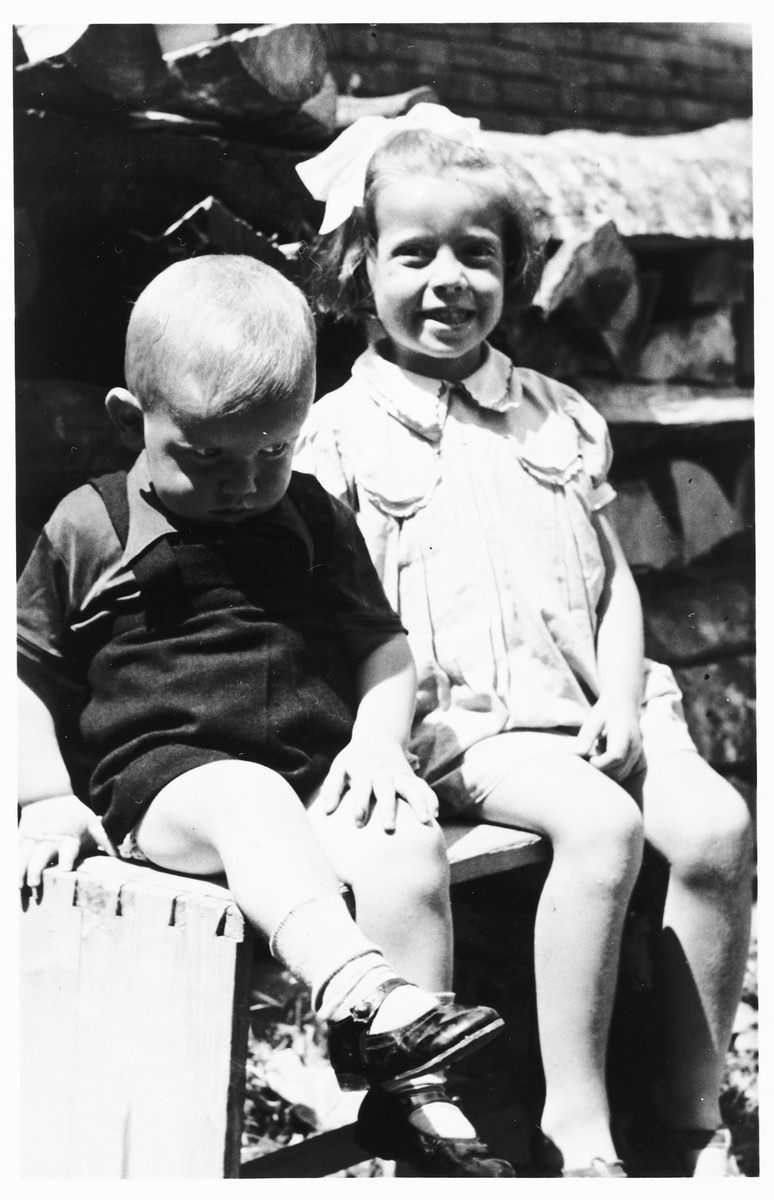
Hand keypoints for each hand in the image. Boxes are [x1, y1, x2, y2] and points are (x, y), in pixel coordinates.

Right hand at [18, 794, 115, 889]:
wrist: (49, 797)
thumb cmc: (75, 815)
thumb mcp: (92, 823)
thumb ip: (105, 838)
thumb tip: (120, 854)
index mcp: (68, 838)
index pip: (68, 848)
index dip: (66, 857)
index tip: (64, 868)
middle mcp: (49, 840)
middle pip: (41, 854)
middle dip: (37, 868)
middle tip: (35, 883)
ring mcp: (32, 840)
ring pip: (24, 855)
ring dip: (20, 870)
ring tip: (18, 886)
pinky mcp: (20, 840)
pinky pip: (13, 852)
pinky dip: (10, 864)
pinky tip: (7, 878)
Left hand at [319, 737, 438, 831]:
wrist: (378, 736)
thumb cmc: (354, 759)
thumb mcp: (339, 767)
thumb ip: (332, 788)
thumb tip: (326, 810)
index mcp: (363, 770)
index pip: (361, 786)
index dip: (360, 804)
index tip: (358, 822)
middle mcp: (383, 772)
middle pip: (386, 789)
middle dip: (388, 808)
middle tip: (388, 828)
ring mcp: (400, 773)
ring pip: (411, 787)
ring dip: (418, 802)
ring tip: (425, 820)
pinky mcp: (411, 776)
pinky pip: (423, 786)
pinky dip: (430, 798)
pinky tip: (434, 814)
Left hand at [573, 697, 642, 782]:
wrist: (624, 704)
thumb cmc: (607, 711)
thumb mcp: (594, 718)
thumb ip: (587, 736)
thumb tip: (577, 754)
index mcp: (625, 734)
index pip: (616, 755)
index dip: (600, 763)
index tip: (588, 759)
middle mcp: (634, 747)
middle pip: (619, 770)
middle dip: (600, 771)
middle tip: (585, 763)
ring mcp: (637, 755)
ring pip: (621, 775)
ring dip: (605, 774)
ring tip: (592, 760)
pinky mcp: (636, 760)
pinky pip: (623, 774)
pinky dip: (610, 773)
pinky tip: (600, 762)